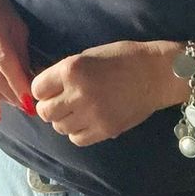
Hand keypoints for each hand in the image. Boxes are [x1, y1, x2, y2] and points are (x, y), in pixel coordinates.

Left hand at [31, 41, 184, 146]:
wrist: (157, 74)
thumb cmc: (124, 58)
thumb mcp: (89, 56)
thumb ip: (66, 72)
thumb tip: (46, 88)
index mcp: (72, 69)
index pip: (37, 88)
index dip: (43, 89)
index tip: (50, 89)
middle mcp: (77, 93)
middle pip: (45, 112)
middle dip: (50, 107)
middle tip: (62, 102)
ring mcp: (91, 115)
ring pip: (60, 128)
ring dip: (64, 120)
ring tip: (77, 111)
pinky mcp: (105, 130)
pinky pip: (77, 139)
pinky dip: (77, 132)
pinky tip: (87, 121)